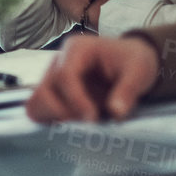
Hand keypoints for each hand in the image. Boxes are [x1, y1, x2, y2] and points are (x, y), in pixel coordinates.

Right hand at [25, 34, 157, 122]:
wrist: (129, 61)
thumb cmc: (132, 62)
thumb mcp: (139, 71)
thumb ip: (128, 91)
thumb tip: (115, 112)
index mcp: (77, 49)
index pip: (64, 75)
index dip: (75, 100)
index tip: (92, 118)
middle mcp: (58, 62)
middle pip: (42, 91)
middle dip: (62, 112)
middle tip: (86, 123)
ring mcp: (52, 79)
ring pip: (36, 103)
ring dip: (56, 119)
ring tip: (80, 125)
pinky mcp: (53, 95)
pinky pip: (42, 111)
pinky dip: (54, 122)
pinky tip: (76, 125)